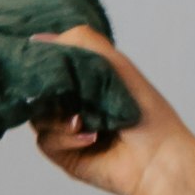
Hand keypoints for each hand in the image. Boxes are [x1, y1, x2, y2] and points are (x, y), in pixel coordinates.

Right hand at [26, 29, 194, 194]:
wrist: (157, 157)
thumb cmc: (144, 109)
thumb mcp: (114, 63)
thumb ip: (81, 42)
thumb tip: (36, 38)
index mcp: (84, 81)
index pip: (51, 67)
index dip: (43, 64)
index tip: (41, 61)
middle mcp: (73, 104)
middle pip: (37, 92)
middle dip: (47, 91)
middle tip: (61, 92)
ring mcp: (66, 130)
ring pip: (37, 116)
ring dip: (58, 118)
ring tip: (83, 120)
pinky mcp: (63, 154)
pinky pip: (46, 140)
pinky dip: (66, 137)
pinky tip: (91, 137)